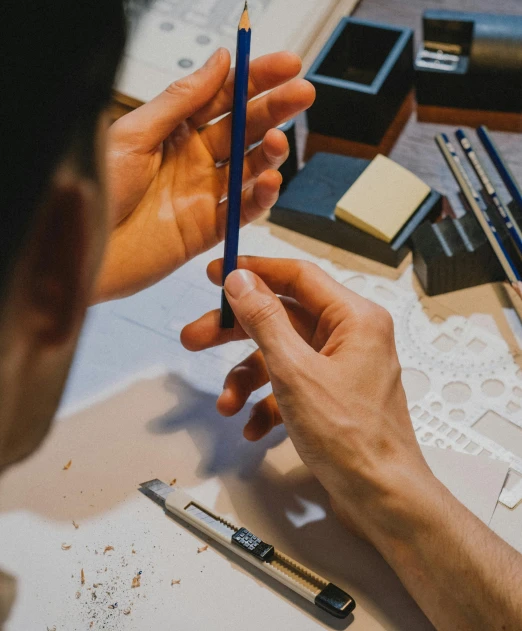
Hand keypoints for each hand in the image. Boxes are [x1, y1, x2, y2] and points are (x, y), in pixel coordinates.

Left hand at [93, 50, 314, 300]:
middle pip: (243, 127)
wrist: (77, 245)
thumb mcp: (135, 133)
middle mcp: (192, 158)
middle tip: (302, 93)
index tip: (285, 64)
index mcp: (172, 129)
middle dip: (274, 109)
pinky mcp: (208, 229)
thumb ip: (182, 99)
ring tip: (279, 141)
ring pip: (249, 166)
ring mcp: (202, 193)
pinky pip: (243, 210)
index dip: (255, 79)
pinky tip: (270, 180)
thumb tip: (219, 61)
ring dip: (269, 151)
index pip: (223, 97)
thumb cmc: (96, 189)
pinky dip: (260, 196)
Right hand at [185, 258, 521, 630]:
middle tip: (196, 337)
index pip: (297, 276)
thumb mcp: (296, 373)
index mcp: (354, 318)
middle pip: (282, 317)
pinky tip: (253, 427)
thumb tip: (241, 281)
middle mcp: (351, 337)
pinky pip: (291, 385)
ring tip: (226, 403)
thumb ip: (264, 321)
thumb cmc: (355, 440)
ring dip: (248, 377)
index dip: (254, 271)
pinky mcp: (333, 396)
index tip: (216, 274)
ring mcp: (342, 368)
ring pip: (282, 355)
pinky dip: (268, 402)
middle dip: (236, 332)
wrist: (384, 501)